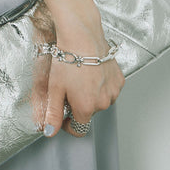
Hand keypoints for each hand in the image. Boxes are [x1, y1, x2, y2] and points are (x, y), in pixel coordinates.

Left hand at [42, 19, 124, 137]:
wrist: (82, 37)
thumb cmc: (68, 59)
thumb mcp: (54, 88)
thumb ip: (53, 113)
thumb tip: (49, 132)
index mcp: (86, 108)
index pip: (79, 129)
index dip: (67, 124)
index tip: (62, 114)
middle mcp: (103, 103)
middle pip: (89, 113)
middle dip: (78, 105)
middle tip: (68, 87)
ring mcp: (113, 91)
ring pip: (100, 101)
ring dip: (91, 95)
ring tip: (80, 78)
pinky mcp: (119, 80)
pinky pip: (109, 89)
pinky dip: (101, 85)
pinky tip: (91, 72)